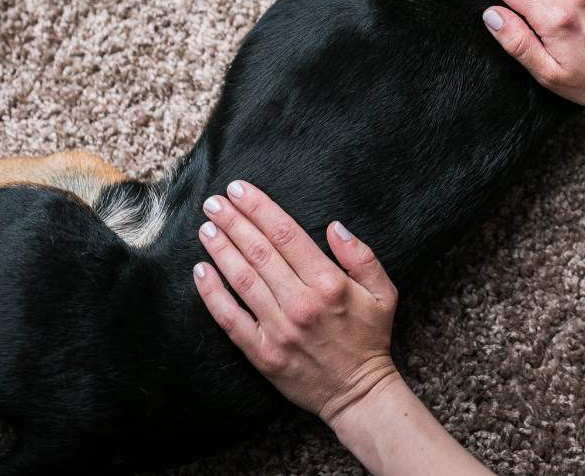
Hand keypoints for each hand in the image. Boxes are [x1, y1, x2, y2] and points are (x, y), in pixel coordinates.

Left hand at [193, 181, 399, 429]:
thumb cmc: (370, 338)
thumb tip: (334, 226)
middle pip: (259, 251)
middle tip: (214, 201)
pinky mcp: (263, 353)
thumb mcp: (383, 292)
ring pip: (242, 280)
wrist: (359, 394)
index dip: (259, 208)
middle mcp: (301, 303)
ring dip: (221, 250)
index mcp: (329, 283)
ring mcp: (279, 329)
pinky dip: (212, 294)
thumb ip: (361, 256)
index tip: (240, 190)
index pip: (286, 234)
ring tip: (206, 228)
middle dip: (233, 221)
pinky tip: (201, 272)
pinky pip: (231, 319)